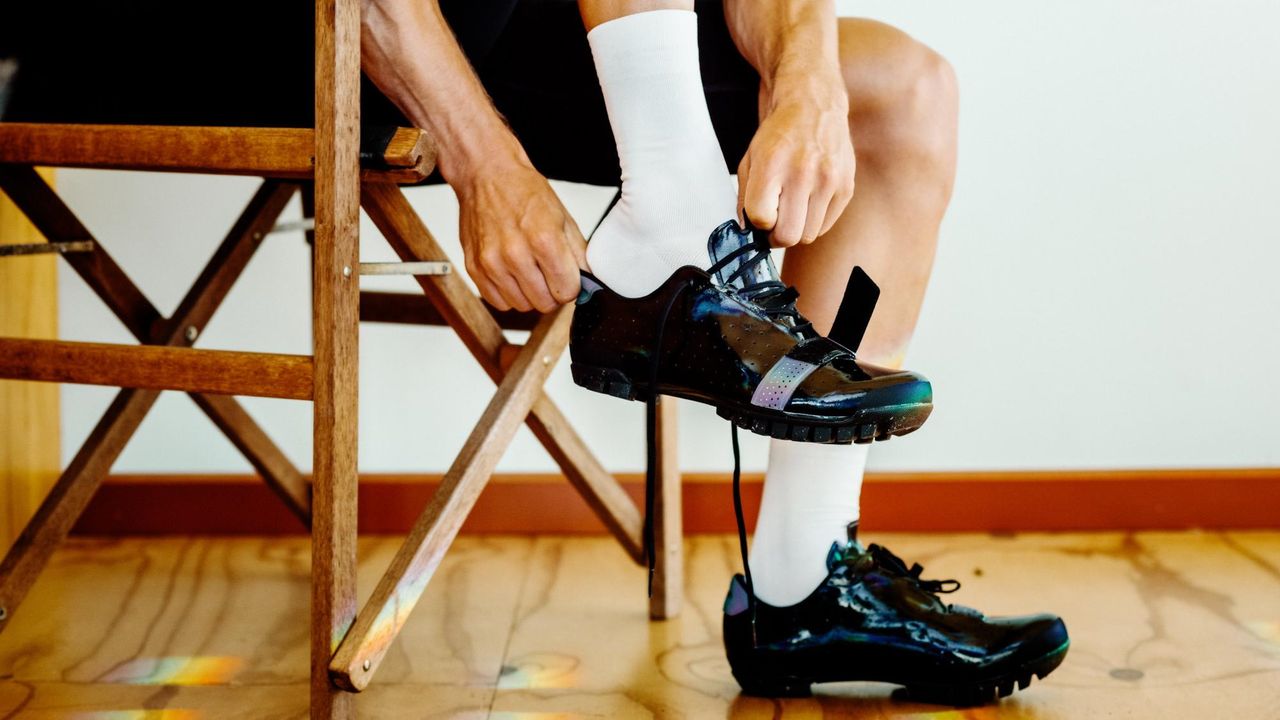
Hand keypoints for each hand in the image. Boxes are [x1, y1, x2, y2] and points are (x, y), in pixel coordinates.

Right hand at [454, 159, 586, 312]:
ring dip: (529, 293)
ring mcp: (491, 263)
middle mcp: (515, 253)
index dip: (571, 286)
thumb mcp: (563, 217)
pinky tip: (511, 273)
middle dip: (552, 292)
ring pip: (522, 306)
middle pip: (545, 303)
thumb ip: (578, 254)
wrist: (487, 175)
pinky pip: (499, 302)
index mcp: (544, 239)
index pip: (567, 291)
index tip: (566, 276)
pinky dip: (508, 293)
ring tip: (528, 269)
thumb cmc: (524, 192)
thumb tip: (589, 284)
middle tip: (547, 272)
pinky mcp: (473, 267)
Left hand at [738, 71, 855, 246]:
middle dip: (776, 236)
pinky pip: (824, 226)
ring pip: (807, 235)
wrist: (814, 107)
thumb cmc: (780, 135)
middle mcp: (803, 172)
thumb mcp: (750, 159)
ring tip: (792, 208)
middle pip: (787, 235)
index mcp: (773, 165)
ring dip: (796, 228)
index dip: (758, 222)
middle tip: (774, 223)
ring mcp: (829, 181)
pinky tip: (809, 201)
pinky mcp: (846, 187)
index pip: (761, 219)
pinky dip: (814, 221)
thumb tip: (748, 232)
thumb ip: (745, 197)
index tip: (760, 214)